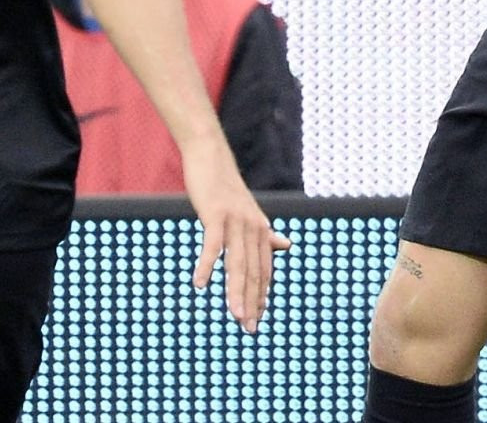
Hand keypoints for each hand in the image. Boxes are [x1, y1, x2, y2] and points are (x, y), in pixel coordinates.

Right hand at [181, 137, 291, 333]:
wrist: (211, 157)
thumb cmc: (226, 188)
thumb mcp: (249, 213)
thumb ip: (265, 234)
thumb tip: (286, 245)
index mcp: (261, 230)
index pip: (263, 270)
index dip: (261, 296)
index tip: (257, 319)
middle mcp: (254, 227)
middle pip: (254, 272)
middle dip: (252, 302)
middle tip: (249, 328)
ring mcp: (236, 221)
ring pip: (237, 263)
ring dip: (236, 291)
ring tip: (235, 315)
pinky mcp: (217, 213)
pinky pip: (213, 245)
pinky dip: (207, 265)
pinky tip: (200, 284)